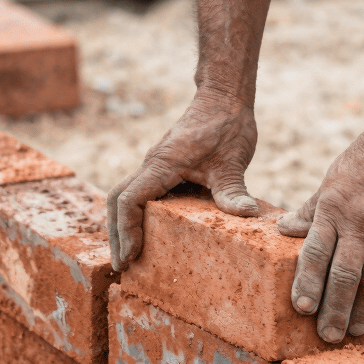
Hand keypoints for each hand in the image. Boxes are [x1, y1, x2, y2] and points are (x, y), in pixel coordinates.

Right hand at [107, 90, 258, 270]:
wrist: (224, 98)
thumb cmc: (226, 125)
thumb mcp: (233, 161)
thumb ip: (234, 189)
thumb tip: (247, 214)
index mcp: (161, 165)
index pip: (129, 199)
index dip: (127, 230)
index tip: (131, 256)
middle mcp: (152, 165)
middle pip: (117, 200)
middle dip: (116, 234)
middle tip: (122, 265)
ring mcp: (156, 166)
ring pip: (125, 195)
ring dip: (123, 225)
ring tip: (130, 255)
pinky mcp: (164, 168)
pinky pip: (141, 193)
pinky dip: (137, 214)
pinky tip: (149, 234)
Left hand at [277, 116, 363, 342]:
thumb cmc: (361, 161)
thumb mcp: (329, 182)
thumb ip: (308, 211)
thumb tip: (282, 230)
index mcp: (333, 210)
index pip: (317, 253)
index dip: (308, 282)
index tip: (302, 308)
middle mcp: (360, 223)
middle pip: (345, 275)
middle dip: (335, 309)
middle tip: (328, 336)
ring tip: (354, 330)